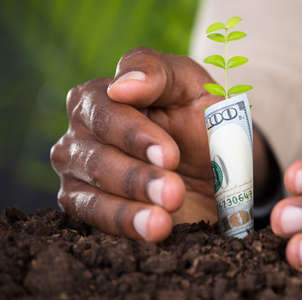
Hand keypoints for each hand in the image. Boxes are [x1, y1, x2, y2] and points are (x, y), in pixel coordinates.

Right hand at [51, 47, 222, 241]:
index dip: (135, 134)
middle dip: (137, 177)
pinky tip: (153, 229)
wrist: (216, 163)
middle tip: (173, 192)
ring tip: (162, 221)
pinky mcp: (86, 205)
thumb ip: (158, 73)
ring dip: (129, 207)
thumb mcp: (191, 86)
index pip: (104, 111)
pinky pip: (93, 218)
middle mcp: (83, 134)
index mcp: (101, 97)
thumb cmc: (201, 119)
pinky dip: (124, 224)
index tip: (169, 156)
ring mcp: (80, 172)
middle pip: (95, 156)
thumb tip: (120, 85)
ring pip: (91, 191)